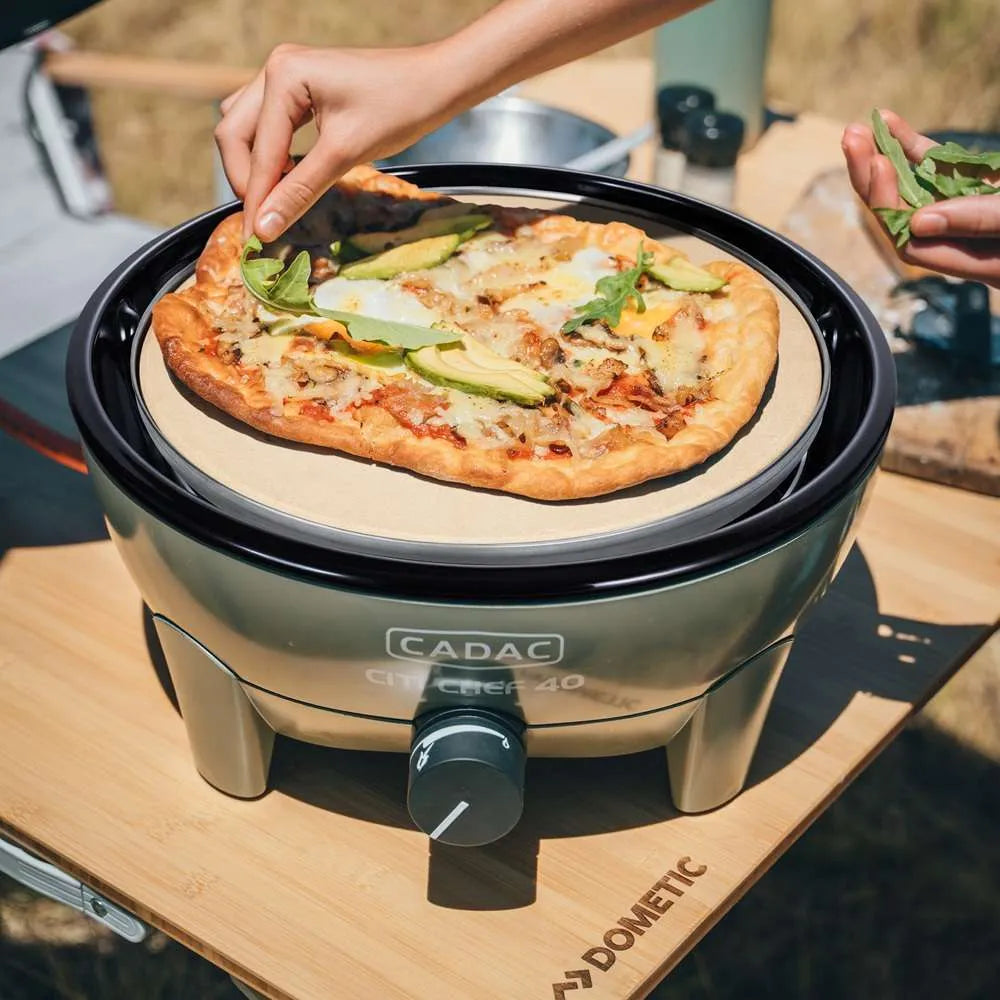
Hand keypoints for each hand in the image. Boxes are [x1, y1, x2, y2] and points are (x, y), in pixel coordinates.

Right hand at [215, 43, 456, 242]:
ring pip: (247, 127)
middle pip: (235, 133)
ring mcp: (286, 74)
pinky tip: (290, 177)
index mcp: (284, 76)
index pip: (257, 150)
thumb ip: (300, 190)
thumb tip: (265, 227)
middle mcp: (276, 68)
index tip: (255, 238)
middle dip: (245, 180)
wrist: (437, 82)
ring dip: (254, 166)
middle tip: (262, 220)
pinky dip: (271, 153)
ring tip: (276, 199)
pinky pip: (269, 123)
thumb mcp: (345, 154)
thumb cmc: (399, 108)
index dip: (255, 198)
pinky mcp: (300, 86)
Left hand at [842, 110, 999, 286]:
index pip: (910, 241)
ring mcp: (962, 212)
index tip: (881, 167)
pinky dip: (911, 146)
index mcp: (971, 261)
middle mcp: (959, 240)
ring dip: (883, 157)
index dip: (890, 204)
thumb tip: (917, 221)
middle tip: (852, 140)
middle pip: (900, 214)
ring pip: (911, 187)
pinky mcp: (970, 186)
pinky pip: (933, 169)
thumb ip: (978, 221)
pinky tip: (889, 122)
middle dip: (872, 178)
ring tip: (858, 130)